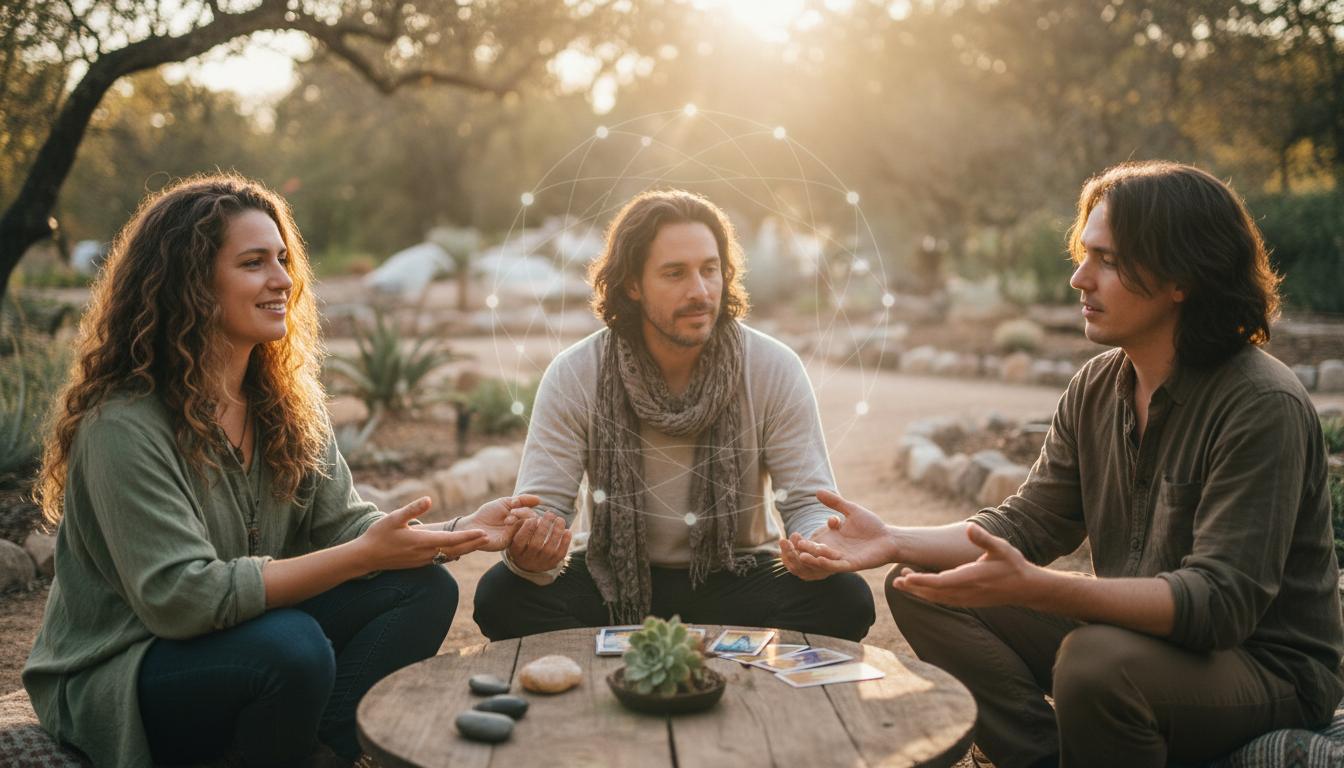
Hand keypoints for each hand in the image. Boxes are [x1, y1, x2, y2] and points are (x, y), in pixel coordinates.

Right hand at [359, 497, 487, 569]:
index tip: (483, 533)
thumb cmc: (378, 535)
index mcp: (422, 541)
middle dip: (472, 544)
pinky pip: (441, 559)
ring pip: (449, 555)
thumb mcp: (394, 518)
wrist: (366, 557)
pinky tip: (458, 550)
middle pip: (455, 550)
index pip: (451, 539)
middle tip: (488, 538)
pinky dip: (452, 553)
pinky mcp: (419, 563)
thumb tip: (429, 499)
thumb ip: (413, 509)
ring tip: (478, 543)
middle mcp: (425, 553)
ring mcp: (422, 560)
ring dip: (464, 549)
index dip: (468, 536)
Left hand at [459, 494, 541, 550]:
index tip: (514, 502)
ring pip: (529, 529)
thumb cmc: (488, 513)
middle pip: (534, 521)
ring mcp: (514, 537)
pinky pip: (520, 538)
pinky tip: (508, 523)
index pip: (533, 514)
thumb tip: (540, 500)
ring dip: (519, 520)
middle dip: (524, 513)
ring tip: (508, 519)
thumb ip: (521, 500)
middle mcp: (519, 529)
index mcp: (520, 519)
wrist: (472, 524)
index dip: (526, 507)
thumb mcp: (505, 502)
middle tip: (512, 512)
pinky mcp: (508, 544)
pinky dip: (516, 528)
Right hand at [507, 510, 571, 572]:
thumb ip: (519, 523)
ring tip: (560, 519)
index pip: (520, 541)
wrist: (530, 563)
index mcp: (516, 551)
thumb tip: (524, 511)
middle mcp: (528, 559)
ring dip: (556, 532)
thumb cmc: (523, 542)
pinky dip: (565, 542)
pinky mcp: (553, 563)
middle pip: (535, 544)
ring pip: (549, 549)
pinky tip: (567, 530)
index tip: (533, 518)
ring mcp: (541, 562)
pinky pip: (560, 554)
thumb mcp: (516, 534)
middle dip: (544, 527)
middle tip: (550, 514)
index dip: (526, 529)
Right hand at [781, 490, 895, 576]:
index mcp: (830, 539)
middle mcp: (833, 550)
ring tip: (801, 554)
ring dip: (811, 558)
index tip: (792, 535)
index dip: (800, 540)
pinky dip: (828, 563)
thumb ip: (835, 502)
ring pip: (822, 560)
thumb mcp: (851, 510)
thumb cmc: (871, 525)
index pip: (811, 541)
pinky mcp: (852, 564)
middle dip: (802, 549)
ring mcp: (841, 558)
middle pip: (813, 552)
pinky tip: (820, 558)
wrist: (889, 538)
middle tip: (791, 544)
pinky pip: (837, 566)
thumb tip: (817, 491)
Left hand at [890, 524, 1040, 607]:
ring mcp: (967, 599)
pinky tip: (921, 590)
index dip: (922, 581)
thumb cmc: (1013, 565)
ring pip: (938, 598)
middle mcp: (967, 591)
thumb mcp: (1001, 548)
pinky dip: (930, 596)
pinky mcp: (969, 601)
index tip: (905, 577)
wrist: (1026, 588)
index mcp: (972, 577)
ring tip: (901, 583)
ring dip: (919, 592)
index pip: (941, 582)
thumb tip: (968, 528)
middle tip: (896, 580)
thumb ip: (983, 539)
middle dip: (914, 587)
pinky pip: (945, 601)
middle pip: (934, 593)